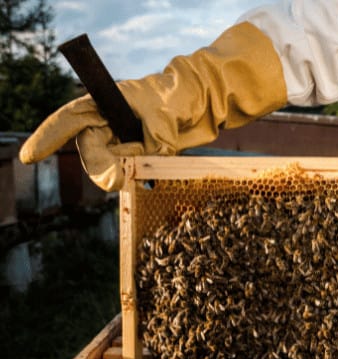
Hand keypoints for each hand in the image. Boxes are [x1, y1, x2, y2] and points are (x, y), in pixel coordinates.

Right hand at [20, 22, 286, 190]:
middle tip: (119, 181)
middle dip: (102, 167)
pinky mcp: (139, 153)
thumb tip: (128, 173)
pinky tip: (153, 166)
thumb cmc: (180, 98)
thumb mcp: (164, 118)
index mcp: (106, 103)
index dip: (48, 138)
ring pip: (112, 165)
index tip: (29, 157)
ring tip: (152, 157)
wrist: (207, 103)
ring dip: (126, 172)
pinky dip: (139, 175)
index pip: (70, 120)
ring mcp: (123, 138)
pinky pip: (131, 170)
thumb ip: (146, 146)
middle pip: (92, 150)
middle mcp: (109, 122)